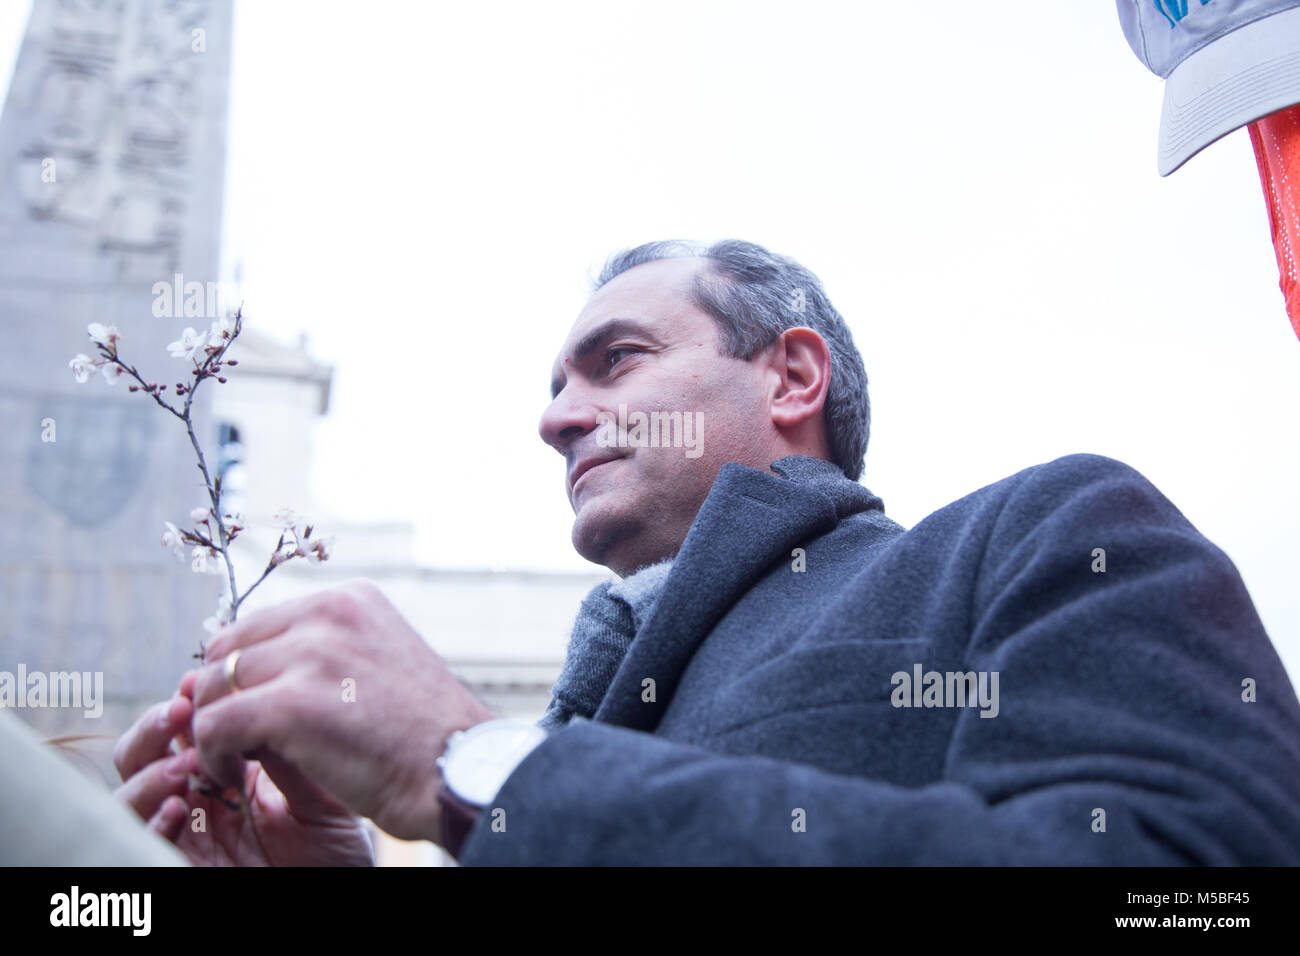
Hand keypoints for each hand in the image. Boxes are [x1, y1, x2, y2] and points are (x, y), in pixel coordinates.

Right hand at [114, 672, 374, 865]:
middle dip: (155, 728)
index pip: (186, 729)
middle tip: (182, 709)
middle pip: (144, 754)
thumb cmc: (338, 850)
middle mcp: (196, 801)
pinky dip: (151, 822)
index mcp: (226, 774)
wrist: (344, 893)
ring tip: (185, 762)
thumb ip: (290, 753)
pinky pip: (139, 845)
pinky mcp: (180, 866)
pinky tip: (181, 806)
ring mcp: (184, 835)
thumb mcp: (322, 795)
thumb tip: (262, 692)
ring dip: (149, 773)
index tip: (199, 678)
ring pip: (128, 796)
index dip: (186, 703)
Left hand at [191, 579, 495, 841]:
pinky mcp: (293, 703)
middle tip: (234, 742)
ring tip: (232, 761)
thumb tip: (240, 674)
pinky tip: (230, 775)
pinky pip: (216, 725)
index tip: (246, 714)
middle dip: (221, 697)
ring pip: (214, 687)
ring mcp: (311, 654)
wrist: (460, 773)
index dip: (241, 675)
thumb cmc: (422, 738)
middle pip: (228, 651)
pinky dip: (213, 755)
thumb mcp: (377, 667)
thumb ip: (320, 657)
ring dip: (214, 729)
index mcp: (349, 600)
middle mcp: (329, 613)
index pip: (257, 627)